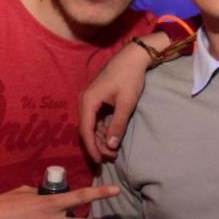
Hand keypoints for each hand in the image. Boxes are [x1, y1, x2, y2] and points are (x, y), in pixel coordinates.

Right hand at [79, 33, 163, 161]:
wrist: (133, 57)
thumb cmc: (130, 78)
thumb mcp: (126, 103)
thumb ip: (118, 124)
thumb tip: (111, 146)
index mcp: (88, 101)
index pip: (86, 130)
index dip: (92, 148)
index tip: (99, 161)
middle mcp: (85, 100)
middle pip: (87, 129)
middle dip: (98, 145)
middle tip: (111, 157)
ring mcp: (90, 99)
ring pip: (92, 125)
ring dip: (101, 138)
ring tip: (113, 150)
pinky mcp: (97, 98)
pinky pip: (97, 118)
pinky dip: (103, 128)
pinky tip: (112, 137)